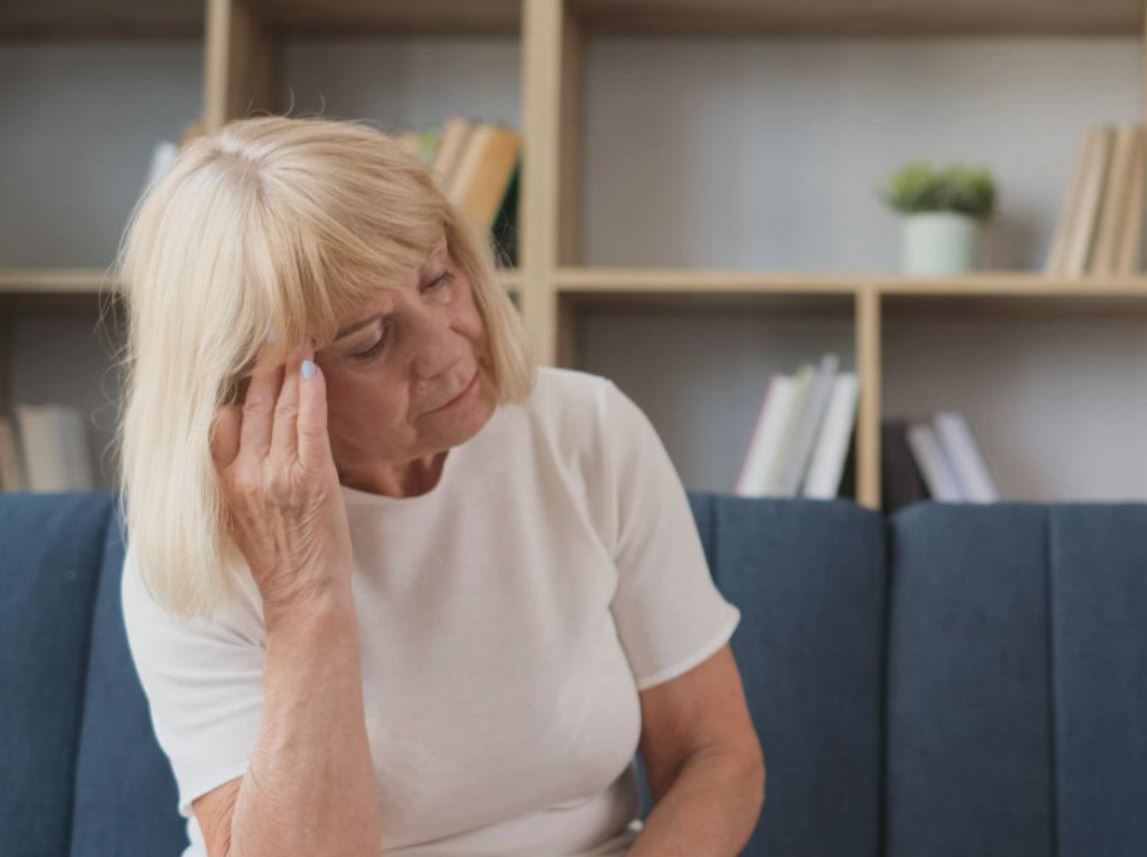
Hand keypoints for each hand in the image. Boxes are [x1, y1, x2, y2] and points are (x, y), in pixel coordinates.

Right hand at [210, 340, 352, 617]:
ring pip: (280, 408)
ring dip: (290, 368)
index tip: (248, 360)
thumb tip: (255, 438)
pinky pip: (308, 422)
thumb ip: (244, 476)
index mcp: (226, 483)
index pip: (224, 419)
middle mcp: (246, 474)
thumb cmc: (281, 559)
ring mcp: (278, 473)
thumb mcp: (244, 516)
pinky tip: (313, 368)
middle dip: (263, 365)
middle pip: (252, 405)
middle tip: (273, 331)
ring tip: (298, 339)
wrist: (303, 596)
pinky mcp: (311, 477)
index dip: (238, 387)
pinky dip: (311, 392)